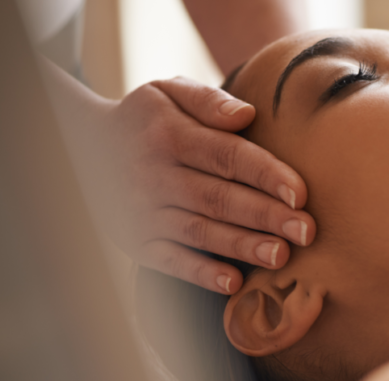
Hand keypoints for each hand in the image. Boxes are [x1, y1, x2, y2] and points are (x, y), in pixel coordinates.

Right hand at [69, 76, 314, 293]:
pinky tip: (232, 282)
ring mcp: (143, 211)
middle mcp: (155, 175)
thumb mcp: (169, 91)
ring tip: (281, 256)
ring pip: (199, 231)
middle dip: (265, 216)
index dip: (265, 175)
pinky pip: (168, 260)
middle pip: (219, 198)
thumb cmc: (147, 119)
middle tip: (306, 231)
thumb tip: (247, 114)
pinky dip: (199, 273)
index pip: (227, 156)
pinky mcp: (134, 240)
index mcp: (170, 135)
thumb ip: (209, 101)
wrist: (82, 146)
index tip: (301, 193)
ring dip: (241, 246)